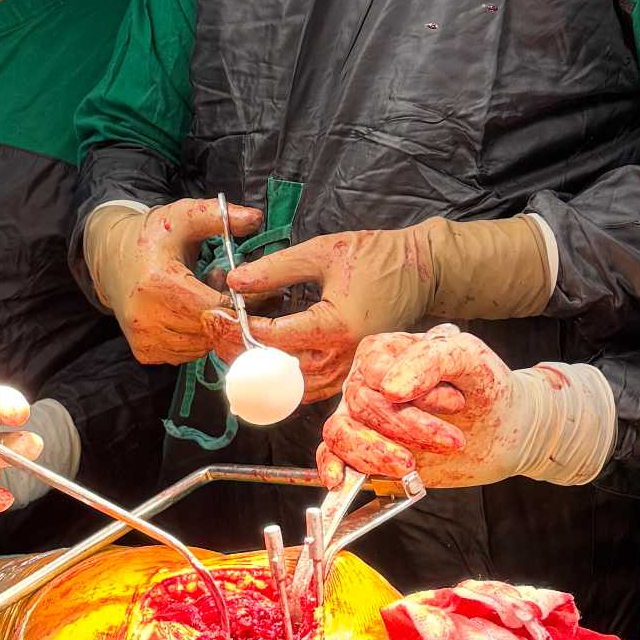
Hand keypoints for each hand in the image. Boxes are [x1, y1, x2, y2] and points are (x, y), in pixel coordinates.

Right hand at [82, 198, 258, 365]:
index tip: (250, 287)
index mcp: (158, 283)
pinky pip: (189, 353)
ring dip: (213, 325)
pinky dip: (198, 336)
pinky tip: (190, 311)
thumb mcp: (183, 216)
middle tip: (222, 285)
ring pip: (203, 346)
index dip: (240, 300)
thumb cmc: (152, 238)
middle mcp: (147, 317)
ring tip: (202, 294)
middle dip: (228, 312)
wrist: (112, 259)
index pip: (216, 308)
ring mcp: (144, 338)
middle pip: (211, 330)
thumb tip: (255, 217)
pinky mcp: (145, 352)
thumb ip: (218, 216)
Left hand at [230, 212, 553, 403]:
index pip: (275, 338)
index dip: (239, 327)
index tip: (218, 313)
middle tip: (216, 332)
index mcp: (336, 325)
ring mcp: (350, 368)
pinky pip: (311, 388)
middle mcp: (344, 355)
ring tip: (233, 346)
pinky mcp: (352, 371)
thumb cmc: (377, 256)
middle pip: (279, 370)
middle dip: (242, 353)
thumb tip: (234, 281)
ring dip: (260, 370)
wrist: (422, 271)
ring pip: (293, 387)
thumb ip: (276, 269)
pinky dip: (283, 379)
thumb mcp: (323, 252)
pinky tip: (263, 361)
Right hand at [323, 329, 619, 492]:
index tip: (455, 404)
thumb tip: (388, 388)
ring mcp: (365, 416)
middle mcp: (368, 380)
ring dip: (375, 453)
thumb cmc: (487, 388)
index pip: (376, 371)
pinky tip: (340, 481)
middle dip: (407, 428)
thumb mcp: (470, 360)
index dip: (412, 394)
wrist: (506, 429)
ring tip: (411, 467)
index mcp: (387, 350)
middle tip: (452, 441)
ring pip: (341, 432)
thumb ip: (430, 360)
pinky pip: (332, 454)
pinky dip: (331, 466)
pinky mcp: (368, 448)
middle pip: (362, 404)